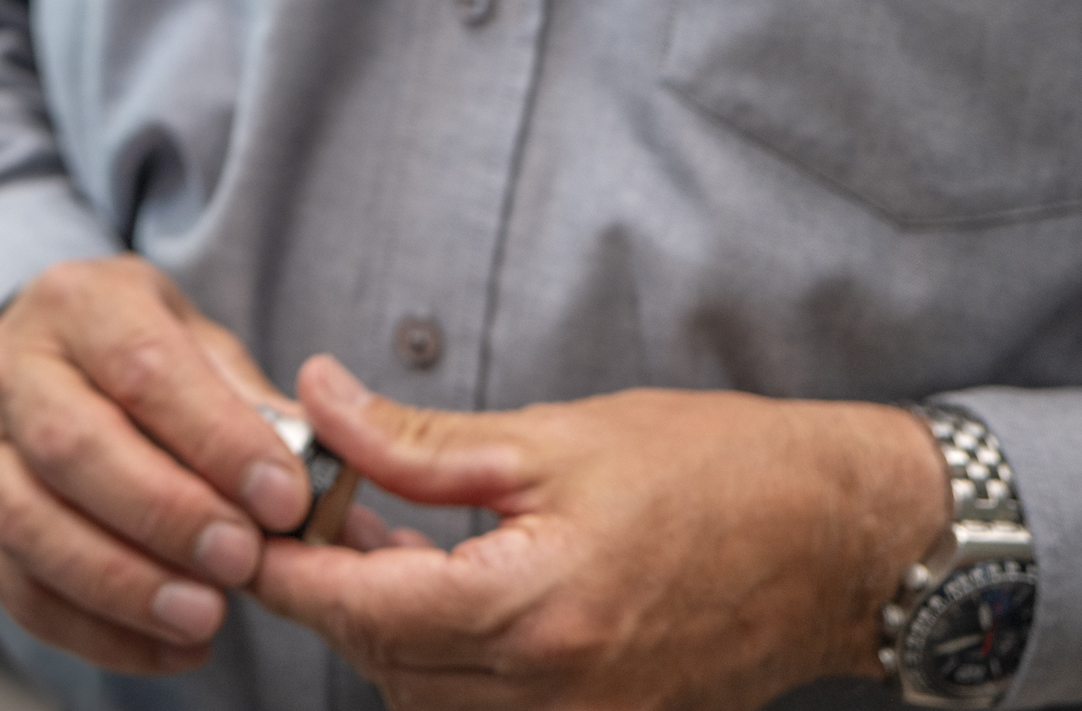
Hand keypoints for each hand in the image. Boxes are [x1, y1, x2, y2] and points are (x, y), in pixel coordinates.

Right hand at [0, 254, 313, 673]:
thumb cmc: (130, 351)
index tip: (284, 498)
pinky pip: (21, 590)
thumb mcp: (192, 339)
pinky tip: (169, 647)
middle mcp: (13, 370)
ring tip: (204, 618)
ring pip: (30, 524)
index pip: (143, 367)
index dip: (215, 438)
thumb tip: (325, 486)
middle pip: (71, 445)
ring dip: (123, 583)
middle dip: (164, 513)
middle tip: (240, 561)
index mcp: (79, 306)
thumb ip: (252, 405)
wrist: (27, 356)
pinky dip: (96, 632)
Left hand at [250, 357, 946, 710]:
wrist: (839, 543)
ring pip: (423, 698)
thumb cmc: (714, 473)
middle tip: (310, 511)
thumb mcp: (555, 436)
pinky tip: (444, 588)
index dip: (289, 568)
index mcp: (534, 612)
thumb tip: (319, 401)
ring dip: (384, 628)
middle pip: (381, 662)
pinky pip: (480, 709)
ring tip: (380, 539)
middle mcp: (551, 695)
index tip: (243, 524)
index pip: (363, 609)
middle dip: (331, 592)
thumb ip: (420, 438)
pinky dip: (441, 658)